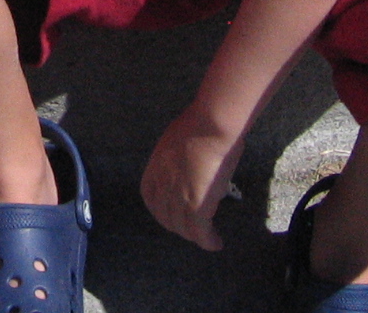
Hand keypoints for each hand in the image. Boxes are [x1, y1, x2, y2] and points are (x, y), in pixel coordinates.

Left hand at [140, 105, 245, 250]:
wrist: (212, 125)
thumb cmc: (200, 124)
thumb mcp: (176, 141)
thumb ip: (177, 158)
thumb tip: (189, 167)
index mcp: (155, 168)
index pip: (151, 198)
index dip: (160, 210)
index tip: (171, 214)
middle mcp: (163, 186)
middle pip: (166, 216)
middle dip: (178, 226)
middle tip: (192, 229)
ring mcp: (179, 197)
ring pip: (183, 227)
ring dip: (194, 236)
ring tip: (206, 238)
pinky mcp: (198, 205)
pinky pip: (200, 232)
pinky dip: (208, 241)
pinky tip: (216, 243)